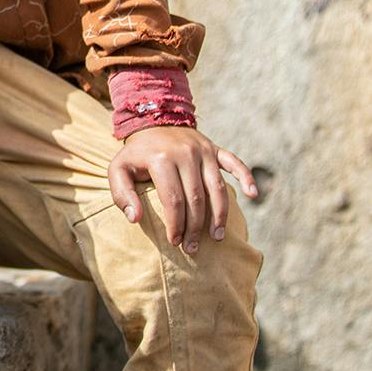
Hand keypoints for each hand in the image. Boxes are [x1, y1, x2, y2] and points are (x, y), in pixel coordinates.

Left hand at [107, 125, 257, 254]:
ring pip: (216, 187)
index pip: (173, 199)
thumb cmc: (135, 155)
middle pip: (196, 198)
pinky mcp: (214, 148)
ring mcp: (203, 149)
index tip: (175, 242)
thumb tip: (135, 219)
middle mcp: (185, 153)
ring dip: (219, 215)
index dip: (176, 224)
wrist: (152, 122)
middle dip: (195, 227)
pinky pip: (234, 162)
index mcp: (161, 159)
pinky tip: (252, 194)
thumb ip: (122, 195)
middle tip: (192, 248)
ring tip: (216, 237)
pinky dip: (246, 177)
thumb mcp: (118, 170)